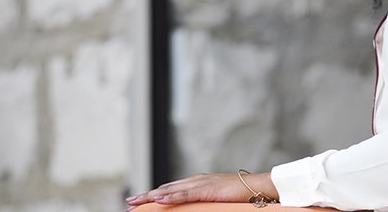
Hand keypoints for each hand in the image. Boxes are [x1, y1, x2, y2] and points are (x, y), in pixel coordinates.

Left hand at [125, 171, 277, 208]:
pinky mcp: (207, 188)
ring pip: (171, 189)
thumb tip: (198, 208)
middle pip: (167, 187)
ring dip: (152, 195)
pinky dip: (170, 195)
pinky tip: (158, 199)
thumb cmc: (242, 194)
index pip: (172, 188)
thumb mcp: (219, 199)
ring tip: (136, 201)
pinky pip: (184, 193)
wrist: (258, 186)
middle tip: (130, 202)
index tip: (140, 201)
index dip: (155, 194)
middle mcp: (197, 180)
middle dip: (147, 195)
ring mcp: (201, 183)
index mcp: (199, 182)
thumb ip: (206, 201)